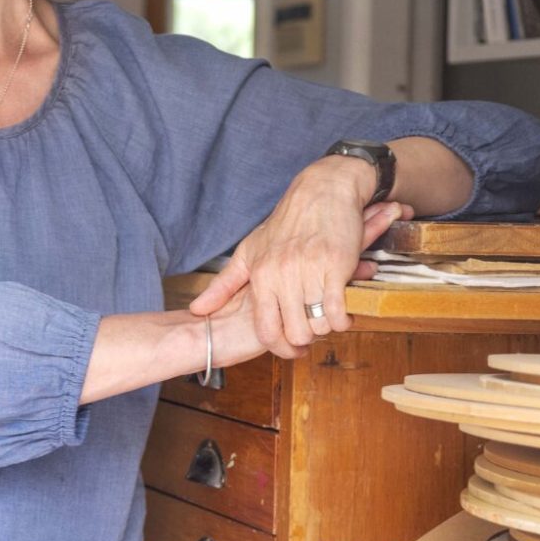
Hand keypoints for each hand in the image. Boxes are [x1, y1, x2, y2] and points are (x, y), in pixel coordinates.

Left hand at [189, 167, 410, 356]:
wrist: (323, 190)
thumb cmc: (287, 223)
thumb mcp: (249, 251)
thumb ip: (224, 285)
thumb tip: (197, 310)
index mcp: (261, 274)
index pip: (266, 328)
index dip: (279, 348)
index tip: (290, 350)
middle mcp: (284, 274)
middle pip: (295, 332)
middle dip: (306, 339)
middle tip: (311, 332)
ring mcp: (311, 270)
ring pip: (318, 323)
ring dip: (325, 328)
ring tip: (326, 320)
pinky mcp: (337, 265)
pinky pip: (339, 309)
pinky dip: (342, 319)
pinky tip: (341, 314)